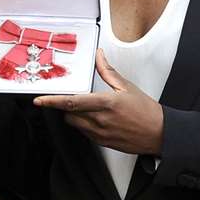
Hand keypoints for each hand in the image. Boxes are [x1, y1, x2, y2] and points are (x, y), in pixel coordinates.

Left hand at [34, 50, 163, 155]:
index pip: (72, 103)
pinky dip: (84, 125)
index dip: (52, 102)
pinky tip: (96, 119)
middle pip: (69, 115)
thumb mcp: (127, 87)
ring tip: (88, 109)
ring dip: (75, 116)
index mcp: (106, 103)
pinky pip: (85, 134)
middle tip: (73, 99)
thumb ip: (108, 71)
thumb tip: (99, 56)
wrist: (159, 133)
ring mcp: (101, 134)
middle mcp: (100, 120)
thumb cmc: (146, 110)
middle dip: (66, 107)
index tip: (39, 100)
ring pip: (75, 125)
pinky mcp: (103, 143)